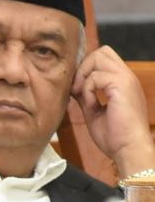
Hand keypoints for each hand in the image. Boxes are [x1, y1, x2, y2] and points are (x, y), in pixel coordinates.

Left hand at [71, 46, 154, 176]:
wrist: (128, 149)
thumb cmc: (114, 136)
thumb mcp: (94, 111)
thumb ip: (85, 95)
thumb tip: (72, 85)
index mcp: (122, 82)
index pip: (103, 58)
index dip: (86, 68)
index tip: (78, 89)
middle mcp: (126, 76)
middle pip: (101, 51)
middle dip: (84, 67)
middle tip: (78, 89)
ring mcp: (126, 79)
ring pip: (98, 57)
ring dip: (84, 76)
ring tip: (82, 97)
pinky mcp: (122, 85)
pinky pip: (95, 77)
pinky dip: (86, 90)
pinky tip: (90, 105)